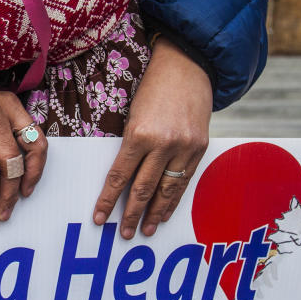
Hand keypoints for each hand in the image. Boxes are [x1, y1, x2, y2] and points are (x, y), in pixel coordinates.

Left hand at [93, 36, 211, 238]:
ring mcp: (185, 147)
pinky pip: (185, 180)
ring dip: (156, 213)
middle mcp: (164, 144)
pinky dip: (174, 198)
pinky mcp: (200, 147)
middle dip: (132, 214)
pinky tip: (166, 211)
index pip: (119, 176)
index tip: (100, 218)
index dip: (109, 200)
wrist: (188, 66)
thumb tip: (119, 179)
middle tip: (124, 233)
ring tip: (147, 229)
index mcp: (139, 134)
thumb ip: (129, 146)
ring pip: (167, 189)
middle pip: (143, 188)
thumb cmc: (152, 88)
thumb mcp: (132, 115)